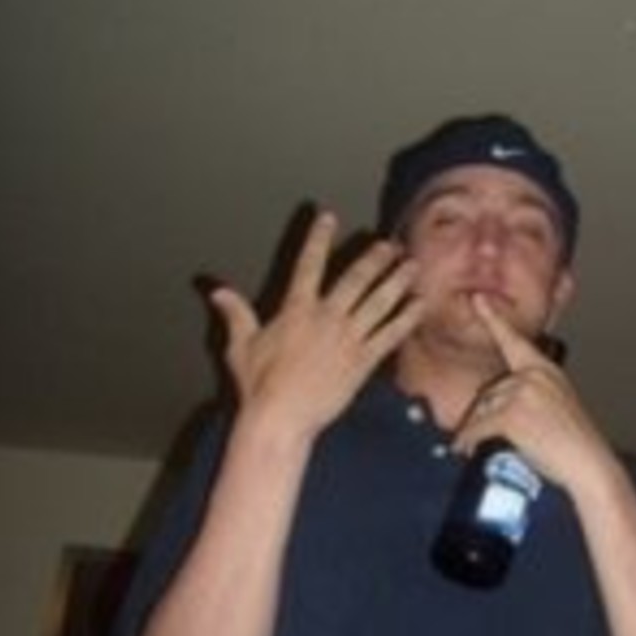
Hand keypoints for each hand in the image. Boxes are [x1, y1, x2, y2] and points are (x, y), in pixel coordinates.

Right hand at [208, 210, 422, 441]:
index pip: (308, 264)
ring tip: (412, 265)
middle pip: (356, 279)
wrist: (282, 417)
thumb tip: (216, 291)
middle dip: (374, 258)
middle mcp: (326, 318)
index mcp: (296, 309)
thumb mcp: (240, 345)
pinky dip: (406, 318)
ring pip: (379, 302)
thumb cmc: (259, 385)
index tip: (327, 217)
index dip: (318, 238)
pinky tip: (419, 305)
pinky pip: (390, 334)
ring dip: (397, 281)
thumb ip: (235, 313)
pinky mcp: (363, 361)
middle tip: (389, 244)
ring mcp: (348, 339)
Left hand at [452, 295, 612, 491]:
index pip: (515, 341)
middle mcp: (535, 375)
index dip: (494, 319)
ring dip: (476, 431)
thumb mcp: (557, 408)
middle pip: (490, 392)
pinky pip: (478, 427)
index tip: (478, 299)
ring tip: (479, 449)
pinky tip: (466, 450)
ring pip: (483, 410)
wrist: (589, 465)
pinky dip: (468, 441)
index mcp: (546, 370)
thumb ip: (530, 397)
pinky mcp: (512, 414)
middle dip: (484, 417)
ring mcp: (523, 392)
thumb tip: (497, 407)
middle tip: (483, 439)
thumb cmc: (574, 445)